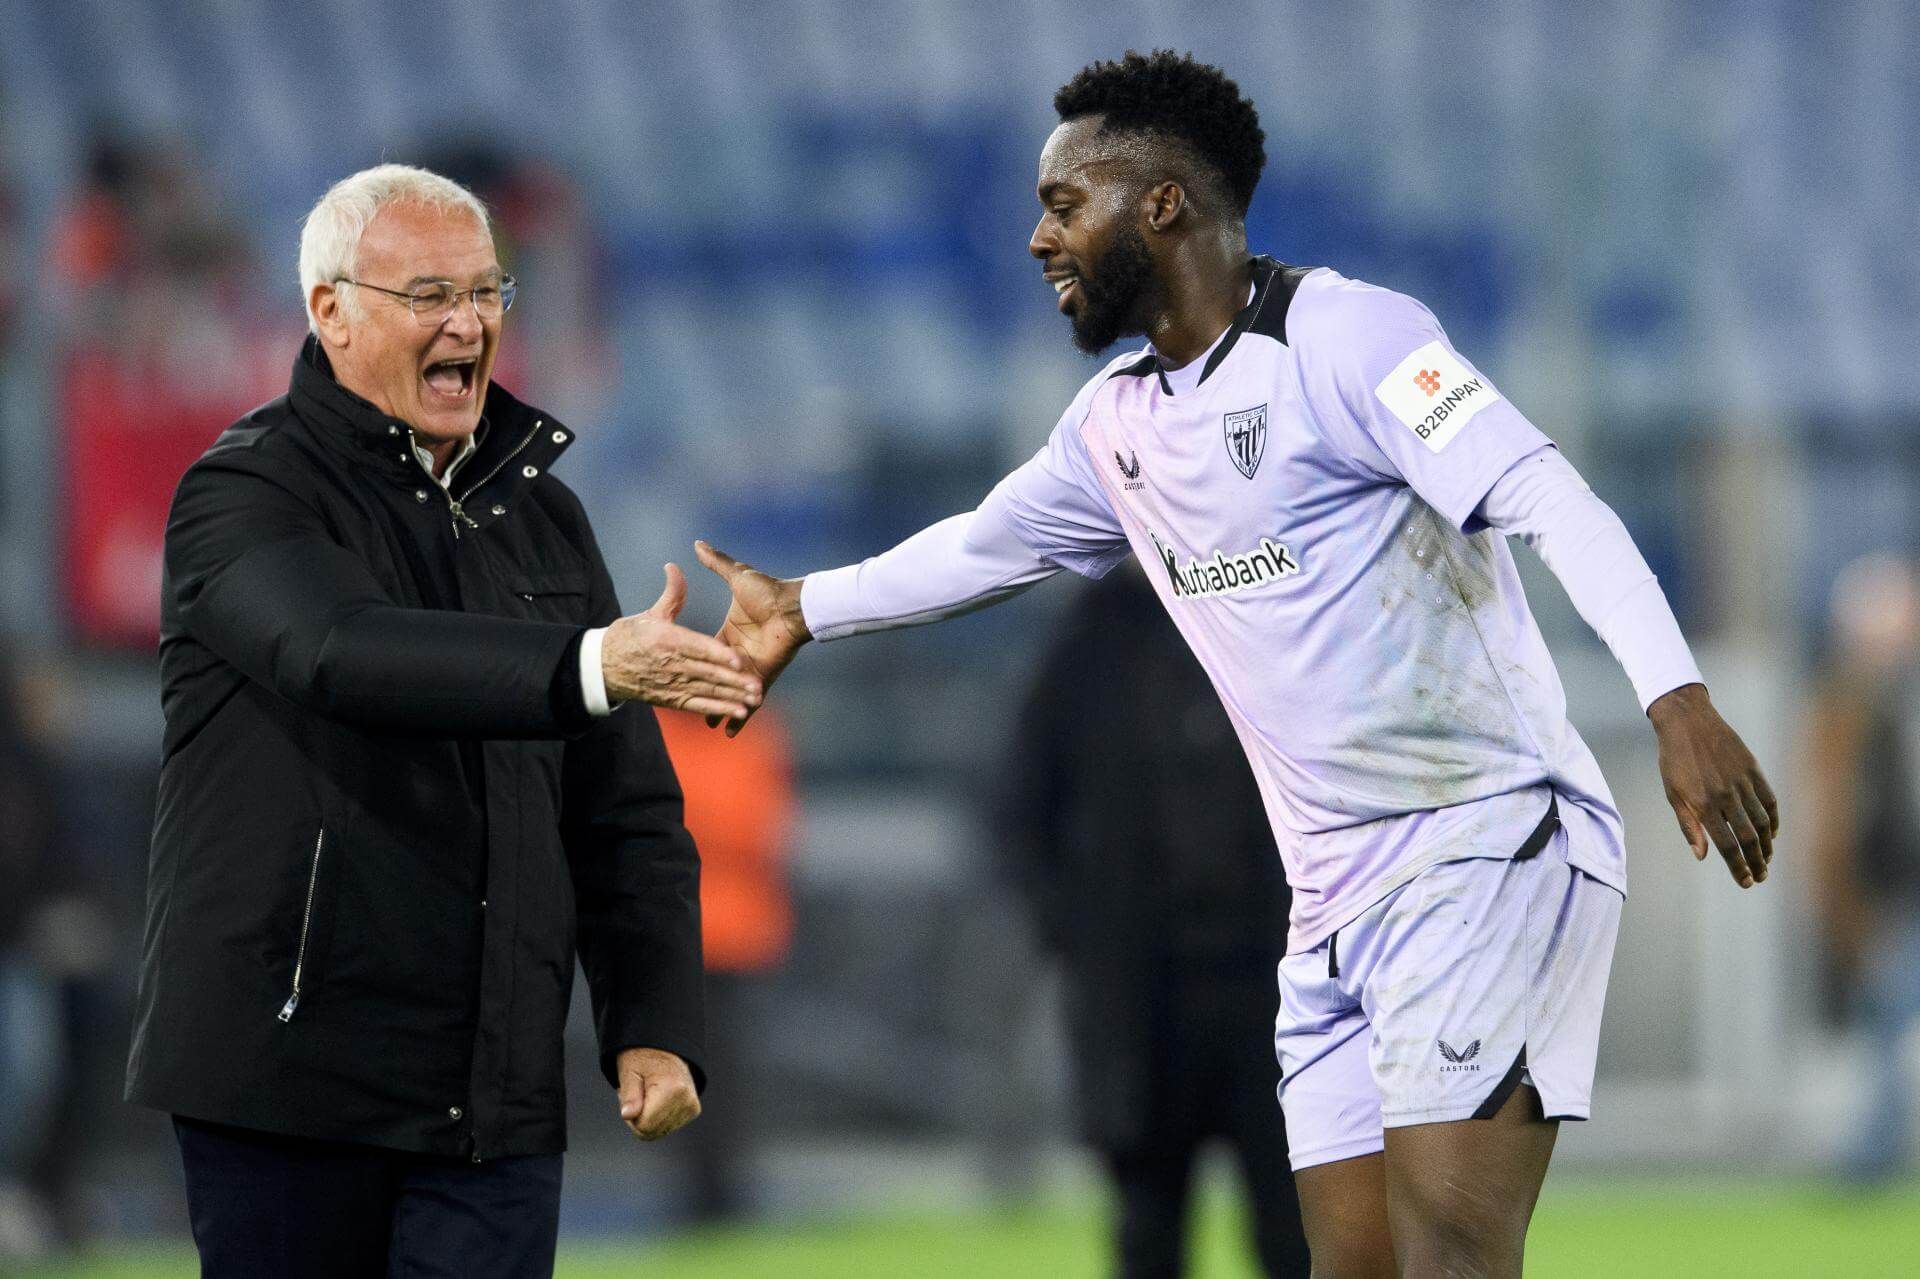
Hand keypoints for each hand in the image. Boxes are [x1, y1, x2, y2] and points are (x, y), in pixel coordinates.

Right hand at [601, 564, 762, 718]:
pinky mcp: (671, 700)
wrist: (601, 667)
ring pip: (707, 691)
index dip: (719, 654)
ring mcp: (672, 684)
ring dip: (731, 697)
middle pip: (707, 673)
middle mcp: (671, 664)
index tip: (738, 659)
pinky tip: (738, 712)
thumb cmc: (627, 636)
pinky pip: (697, 705)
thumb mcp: (650, 613)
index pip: (698, 647)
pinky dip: (717, 709)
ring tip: (753, 700)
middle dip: (734, 681)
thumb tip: (674, 566)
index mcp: (667, 639)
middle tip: (755, 685)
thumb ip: (671, 593)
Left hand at [616, 1046, 700, 1140]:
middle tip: (637, 1095)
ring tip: (647, 1095)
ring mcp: (691, 1106)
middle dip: (639, 1118)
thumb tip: (627, 1115)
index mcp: (671, 1089)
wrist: (666, 1048)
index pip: (644, 1126)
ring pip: (660, 1131)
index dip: (631, 1116)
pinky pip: (668, 1126)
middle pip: (652, 1132)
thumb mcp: (629, 1072)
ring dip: (648, 1118)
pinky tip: (657, 1099)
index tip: (629, 1097)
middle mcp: (686, 1100)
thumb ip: (629, 1096)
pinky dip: (658, 1117)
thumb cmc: (644, 1058)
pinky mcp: (693, 1110)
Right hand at [694, 541, 809, 736]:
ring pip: (727, 693)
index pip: (702, 653)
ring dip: (717, 708)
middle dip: (700, 692)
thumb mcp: (736, 576)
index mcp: (726, 636)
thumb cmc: (766, 591)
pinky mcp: (760, 679)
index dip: (689, 664)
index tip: (670, 672)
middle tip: (680, 705)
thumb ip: (716, 562)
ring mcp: (747, 670)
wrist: (792, 607)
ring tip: (704, 725)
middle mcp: (735, 656)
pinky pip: (748, 703)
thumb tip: (698, 543)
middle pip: (711, 678)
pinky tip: (730, 732)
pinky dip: (739, 718)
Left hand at [1648, 683, 1779, 887]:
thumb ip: (1689, 826)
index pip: (1727, 846)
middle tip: (1760, 877)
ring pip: (1763, 822)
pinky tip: (1772, 834)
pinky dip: (1773, 820)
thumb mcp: (1673, 794)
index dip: (1738, 867)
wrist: (1687, 722)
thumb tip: (1702, 856)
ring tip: (1766, 860)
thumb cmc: (1674, 760)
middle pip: (1749, 839)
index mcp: (1703, 805)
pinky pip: (1770, 801)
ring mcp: (1742, 782)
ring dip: (1767, 846)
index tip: (1745, 882)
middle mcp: (1726, 796)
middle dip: (1756, 862)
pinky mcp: (1753, 770)